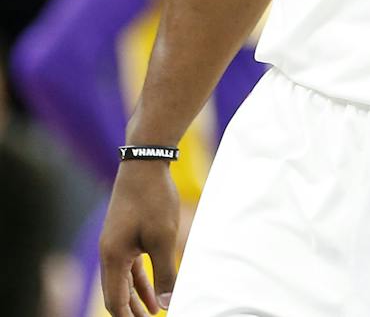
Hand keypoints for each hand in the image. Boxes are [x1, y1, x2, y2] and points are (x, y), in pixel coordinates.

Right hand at [98, 161, 179, 316]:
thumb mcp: (164, 237)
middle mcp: (109, 253)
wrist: (145, 162)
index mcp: (113, 257)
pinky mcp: (126, 235)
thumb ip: (165, 272)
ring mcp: (116, 244)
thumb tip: (166, 303)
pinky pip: (131, 266)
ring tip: (153, 314)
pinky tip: (154, 290)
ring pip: (124, 281)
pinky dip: (141, 281)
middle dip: (132, 312)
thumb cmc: (154, 199)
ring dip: (137, 299)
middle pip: (116, 294)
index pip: (115, 300)